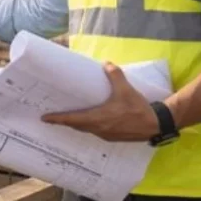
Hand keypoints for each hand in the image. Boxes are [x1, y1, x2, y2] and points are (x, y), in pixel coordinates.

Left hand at [42, 63, 159, 141]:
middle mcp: (98, 129)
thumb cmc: (138, 108)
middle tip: (53, 116)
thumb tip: (106, 63)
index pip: (72, 119)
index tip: (44, 118)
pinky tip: (89, 120)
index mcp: (98, 118)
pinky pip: (95, 131)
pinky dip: (88, 125)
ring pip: (86, 129)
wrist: (155, 124)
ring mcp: (105, 134)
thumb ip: (115, 75)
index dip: (57, 119)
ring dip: (76, 124)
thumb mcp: (126, 89)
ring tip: (68, 116)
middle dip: (64, 121)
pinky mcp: (112, 136)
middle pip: (76, 125)